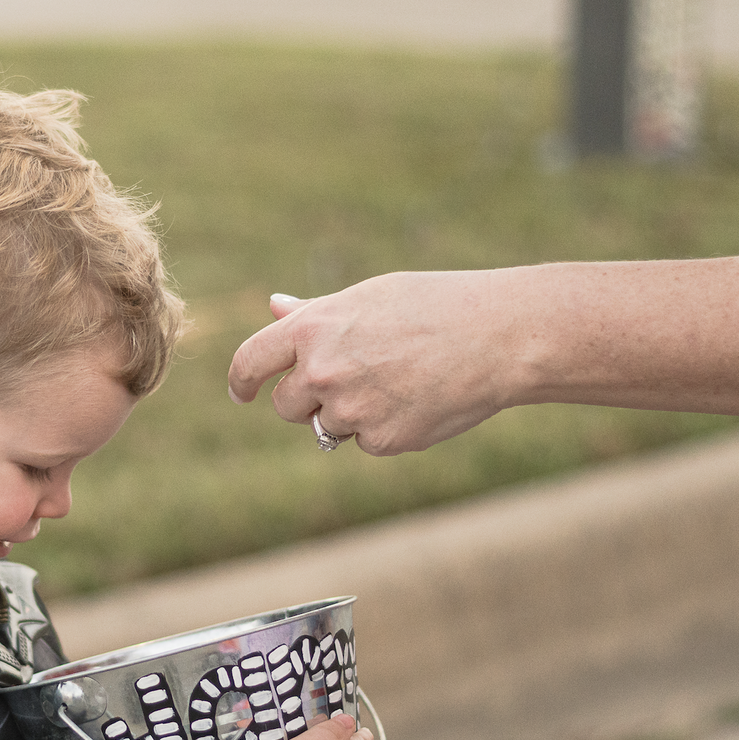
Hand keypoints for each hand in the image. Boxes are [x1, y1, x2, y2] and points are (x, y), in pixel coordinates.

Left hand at [227, 274, 519, 456]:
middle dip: (306, 400)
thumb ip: (315, 313)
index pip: (249, 363)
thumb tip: (275, 307)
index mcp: (311, 329)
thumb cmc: (433, 306)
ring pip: (327, 427)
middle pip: (286, 405)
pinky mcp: (383, 440)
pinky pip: (366, 442)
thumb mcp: (368, 297)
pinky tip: (418, 399)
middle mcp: (322, 372)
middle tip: (353, 378)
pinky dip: (385, 427)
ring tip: (399, 380)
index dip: (241, 382)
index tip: (243, 393)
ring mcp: (351, 410)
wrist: (497, 336)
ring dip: (350, 413)